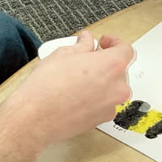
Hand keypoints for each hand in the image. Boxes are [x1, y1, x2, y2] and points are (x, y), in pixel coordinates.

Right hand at [5, 30, 133, 144]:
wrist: (36, 118)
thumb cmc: (47, 87)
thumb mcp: (63, 54)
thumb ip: (82, 46)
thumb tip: (86, 41)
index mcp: (112, 66)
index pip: (125, 50)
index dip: (114, 43)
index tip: (104, 43)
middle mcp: (117, 87)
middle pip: (119, 70)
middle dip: (105, 63)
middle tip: (86, 60)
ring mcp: (111, 106)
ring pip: (112, 88)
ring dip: (101, 81)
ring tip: (78, 79)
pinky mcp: (102, 120)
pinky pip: (104, 103)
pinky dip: (96, 97)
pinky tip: (77, 95)